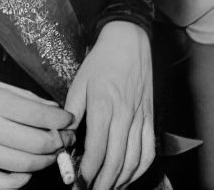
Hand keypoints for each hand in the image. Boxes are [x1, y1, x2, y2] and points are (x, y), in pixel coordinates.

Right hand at [0, 79, 73, 189]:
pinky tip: (27, 172)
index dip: (61, 119)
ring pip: (23, 164)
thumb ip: (20, 96)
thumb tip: (50, 107)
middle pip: (36, 141)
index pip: (38, 113)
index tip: (70, 120)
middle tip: (67, 139)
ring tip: (53, 155)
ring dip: (45, 161)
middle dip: (59, 142)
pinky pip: (2, 185)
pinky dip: (21, 181)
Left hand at [64, 20, 154, 189]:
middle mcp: (125, 114)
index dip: (85, 174)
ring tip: (107, 189)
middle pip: (116, 161)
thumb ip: (71, 115)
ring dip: (120, 181)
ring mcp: (141, 116)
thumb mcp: (78, 83)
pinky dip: (140, 168)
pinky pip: (149, 149)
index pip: (96, 151)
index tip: (75, 184)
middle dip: (101, 185)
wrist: (128, 39)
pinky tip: (129, 176)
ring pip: (133, 160)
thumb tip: (63, 142)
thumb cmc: (101, 60)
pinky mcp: (150, 115)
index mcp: (104, 106)